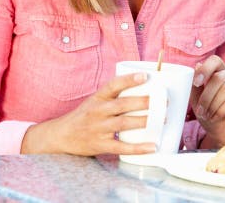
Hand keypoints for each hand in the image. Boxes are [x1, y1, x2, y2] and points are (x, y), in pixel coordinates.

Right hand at [21, 72, 158, 155]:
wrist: (60, 136)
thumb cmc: (84, 116)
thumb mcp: (95, 101)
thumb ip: (114, 97)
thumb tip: (144, 89)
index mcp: (97, 98)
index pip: (113, 85)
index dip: (129, 80)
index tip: (145, 76)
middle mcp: (98, 112)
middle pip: (123, 105)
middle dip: (144, 102)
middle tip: (163, 102)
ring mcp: (98, 129)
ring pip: (124, 124)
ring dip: (145, 121)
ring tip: (163, 120)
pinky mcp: (100, 145)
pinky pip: (121, 147)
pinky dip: (138, 147)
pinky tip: (152, 146)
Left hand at [191, 55, 224, 147]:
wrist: (224, 136)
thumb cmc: (212, 117)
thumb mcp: (198, 102)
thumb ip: (196, 85)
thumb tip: (197, 66)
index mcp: (221, 72)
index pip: (215, 60)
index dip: (205, 69)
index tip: (196, 83)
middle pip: (219, 77)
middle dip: (206, 96)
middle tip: (201, 110)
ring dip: (214, 104)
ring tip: (210, 115)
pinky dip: (222, 109)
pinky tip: (218, 116)